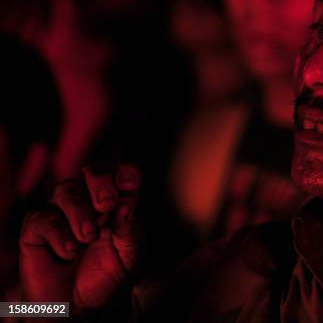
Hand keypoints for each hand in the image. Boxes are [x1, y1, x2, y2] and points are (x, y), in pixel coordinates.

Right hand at [20, 164, 141, 311]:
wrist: (76, 305)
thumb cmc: (106, 275)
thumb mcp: (129, 260)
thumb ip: (131, 234)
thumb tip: (128, 205)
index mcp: (117, 202)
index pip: (123, 175)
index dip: (126, 173)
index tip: (129, 185)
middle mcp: (89, 200)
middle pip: (93, 171)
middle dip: (101, 183)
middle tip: (106, 204)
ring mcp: (61, 211)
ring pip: (67, 189)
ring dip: (80, 211)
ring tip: (87, 237)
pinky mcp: (37, 227)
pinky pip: (43, 217)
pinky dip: (58, 233)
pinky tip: (69, 251)